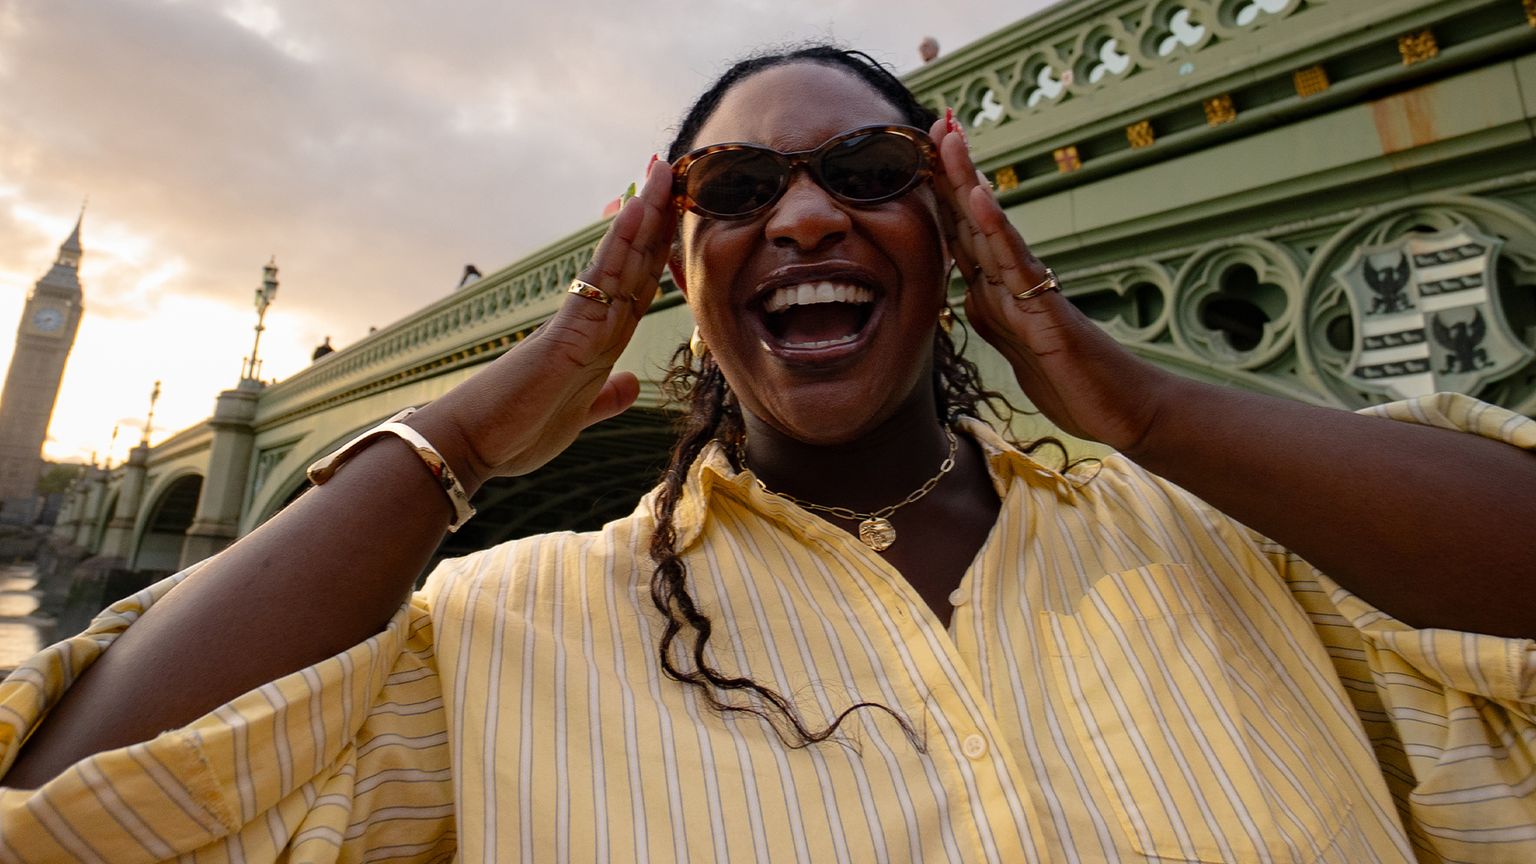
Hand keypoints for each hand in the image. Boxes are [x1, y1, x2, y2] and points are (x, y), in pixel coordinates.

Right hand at [409, 159, 677, 488]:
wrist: (469, 448)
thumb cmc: (515, 432)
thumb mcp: (579, 416)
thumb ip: (607, 397)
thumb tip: (631, 384)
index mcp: (596, 343)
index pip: (635, 288)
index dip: (656, 252)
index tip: (670, 214)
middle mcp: (589, 326)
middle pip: (633, 265)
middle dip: (655, 221)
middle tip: (667, 170)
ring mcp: (578, 326)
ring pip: (621, 264)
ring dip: (643, 219)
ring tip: (658, 174)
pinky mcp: (566, 336)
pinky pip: (600, 284)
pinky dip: (619, 248)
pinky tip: (635, 215)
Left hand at [927, 116, 1168, 452]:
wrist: (1119, 407)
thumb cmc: (1070, 377)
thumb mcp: (1013, 345)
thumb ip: (991, 313)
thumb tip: (967, 288)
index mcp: (1001, 287)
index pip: (963, 232)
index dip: (941, 193)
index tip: (922, 151)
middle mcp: (1015, 278)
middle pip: (974, 216)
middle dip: (952, 170)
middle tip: (938, 119)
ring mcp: (1031, 289)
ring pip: (991, 227)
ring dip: (967, 181)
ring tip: (950, 138)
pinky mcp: (1046, 309)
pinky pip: (1017, 264)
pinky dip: (996, 229)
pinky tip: (978, 198)